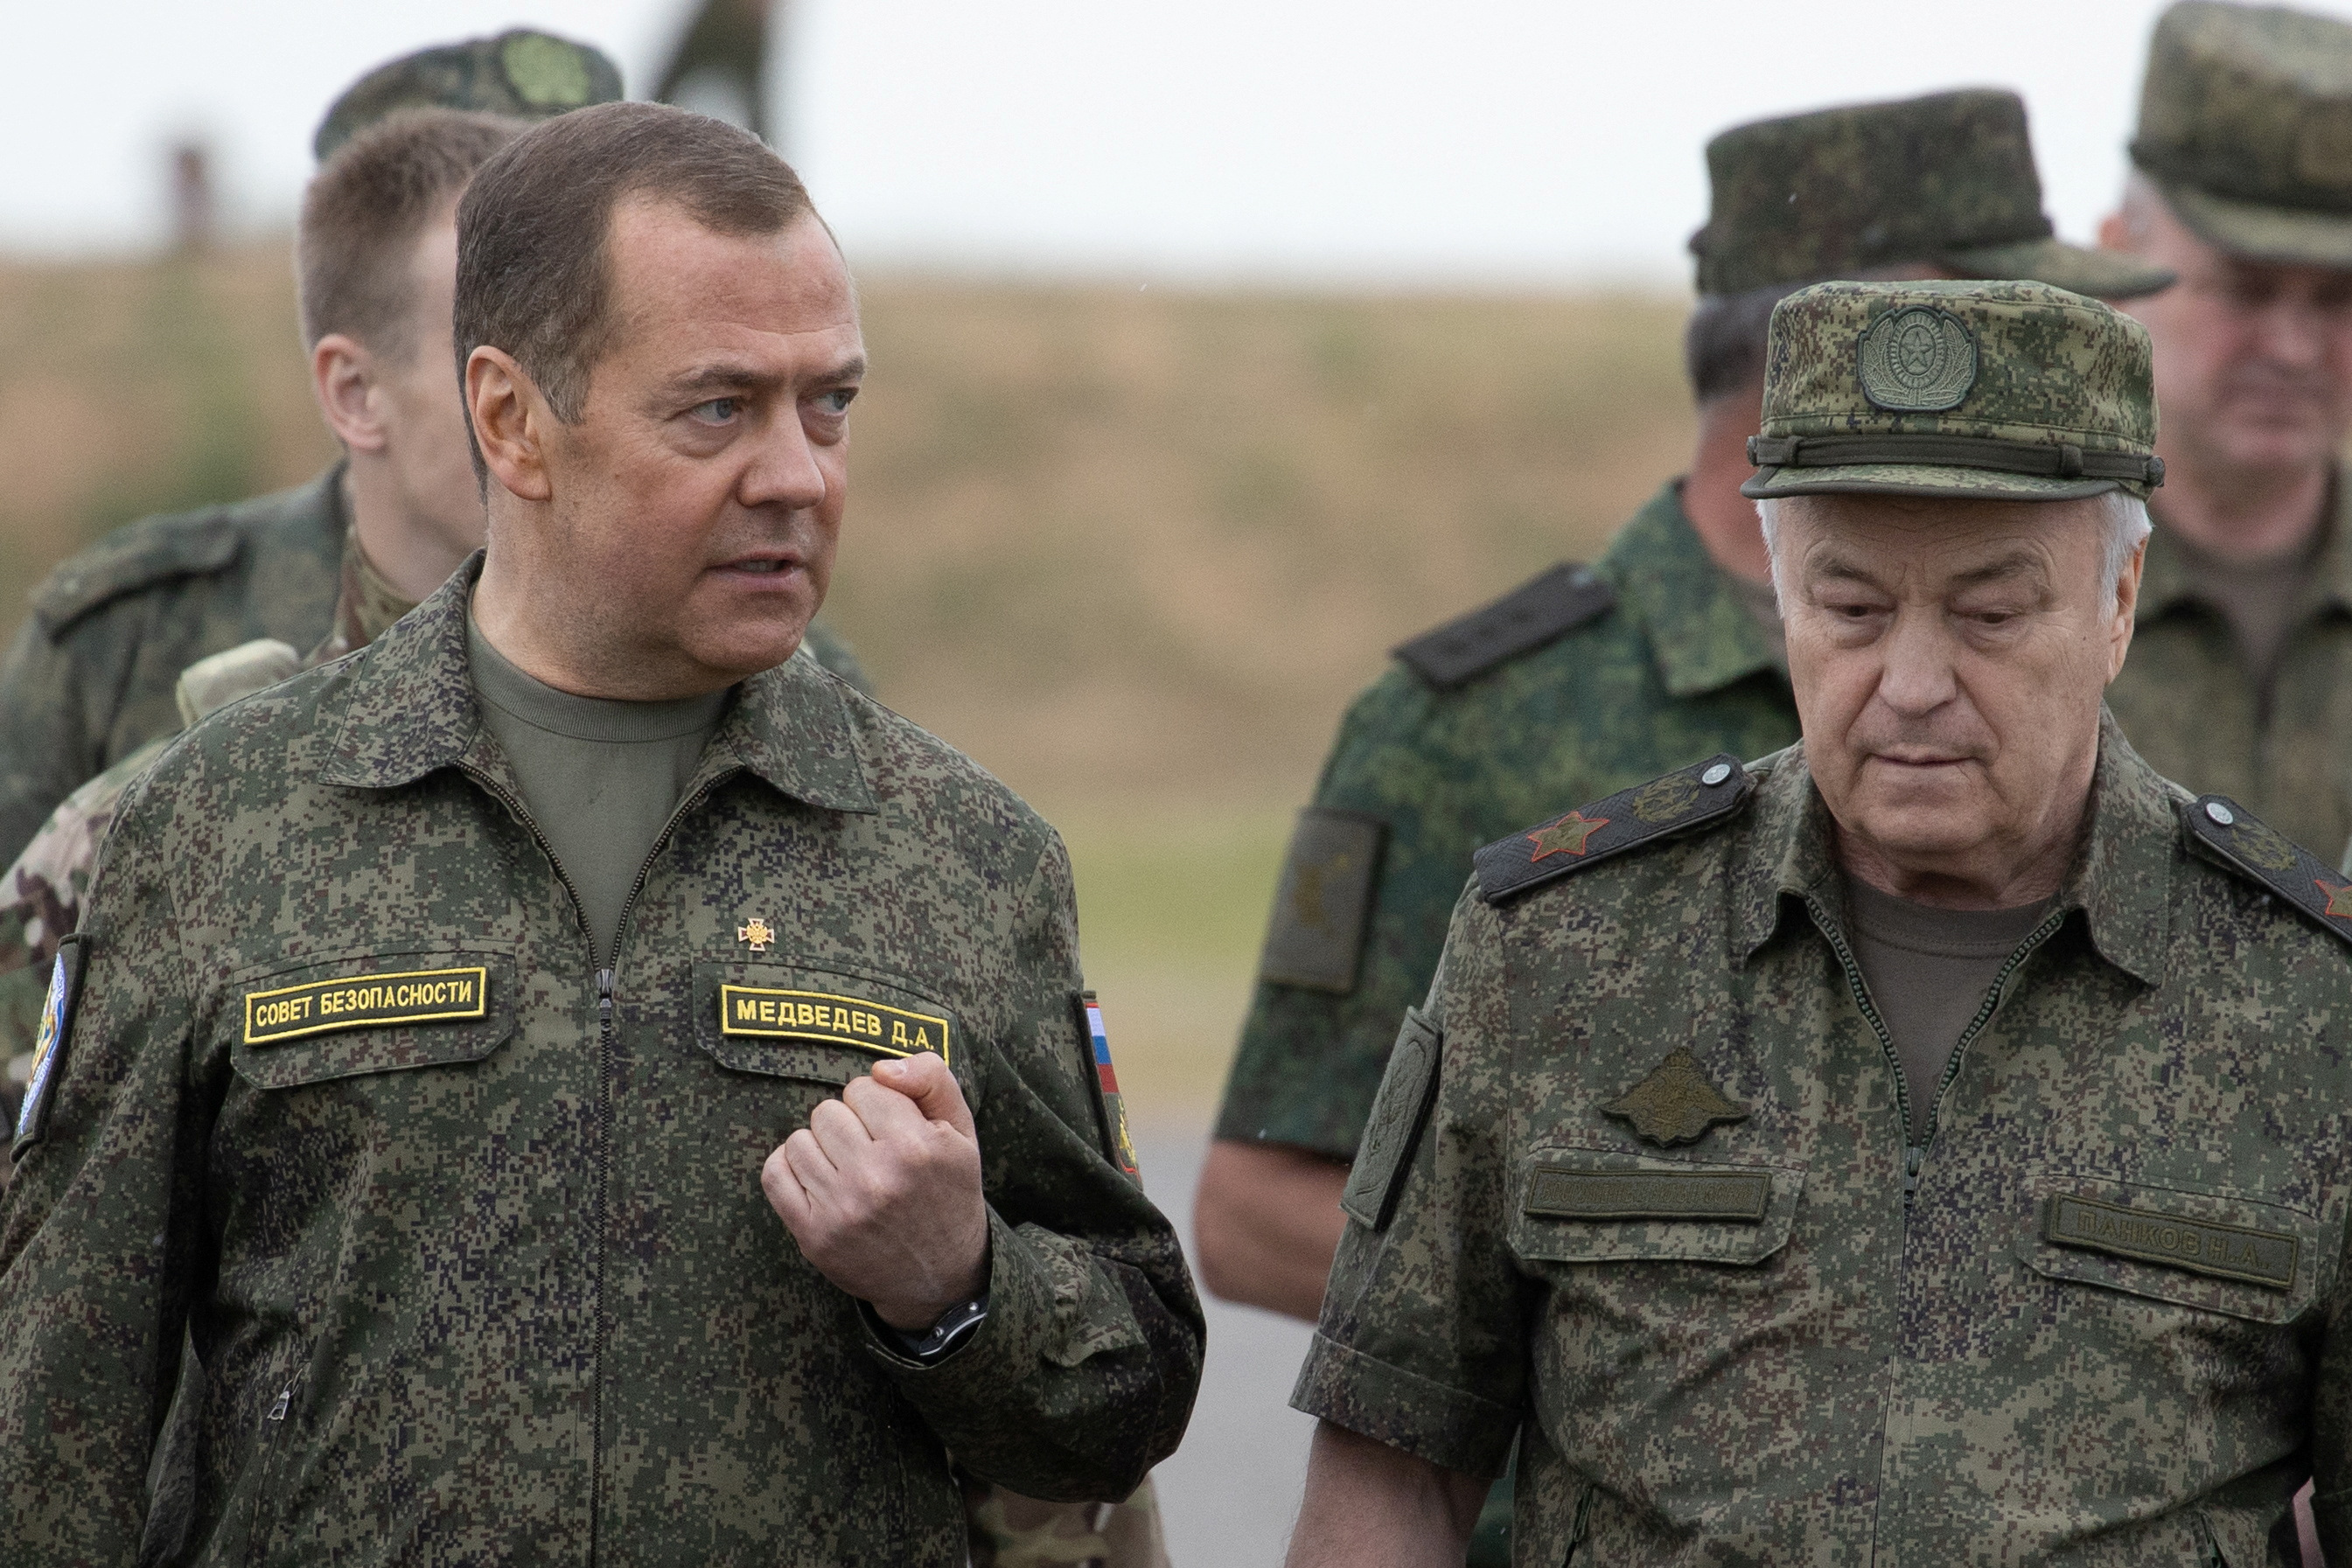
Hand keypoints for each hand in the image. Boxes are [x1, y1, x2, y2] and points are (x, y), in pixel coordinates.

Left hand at [761, 1052, 989, 1331]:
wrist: (940, 1278)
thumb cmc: (948, 1193)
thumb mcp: (961, 1131)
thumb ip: (932, 1078)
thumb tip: (880, 1068)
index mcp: (918, 1147)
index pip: (865, 1087)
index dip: (878, 1103)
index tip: (893, 1128)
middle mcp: (878, 1178)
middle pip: (828, 1111)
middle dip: (849, 1125)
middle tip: (872, 1152)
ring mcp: (842, 1210)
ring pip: (800, 1140)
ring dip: (821, 1148)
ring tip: (848, 1169)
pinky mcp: (814, 1236)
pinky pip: (775, 1174)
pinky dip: (790, 1169)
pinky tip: (818, 1179)